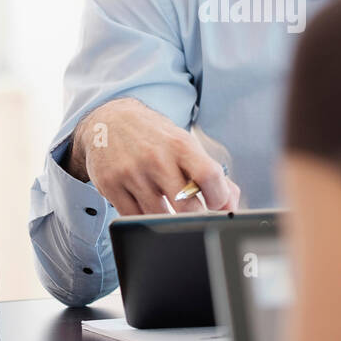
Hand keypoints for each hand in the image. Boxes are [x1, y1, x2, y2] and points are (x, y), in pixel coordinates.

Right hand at [69, 98, 240, 215]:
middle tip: (195, 214)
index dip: (219, 198)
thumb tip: (230, 204)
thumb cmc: (155, 137)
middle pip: (186, 207)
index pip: (209, 177)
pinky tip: (148, 206)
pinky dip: (144, 219)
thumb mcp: (185, 144)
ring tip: (168, 207)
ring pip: (158, 217)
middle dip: (195, 217)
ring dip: (167, 219)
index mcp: (181, 145)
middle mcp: (156, 158)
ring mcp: (131, 173)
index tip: (216, 204)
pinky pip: (134, 218)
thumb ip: (211, 173)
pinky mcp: (110, 186)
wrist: (110, 120)